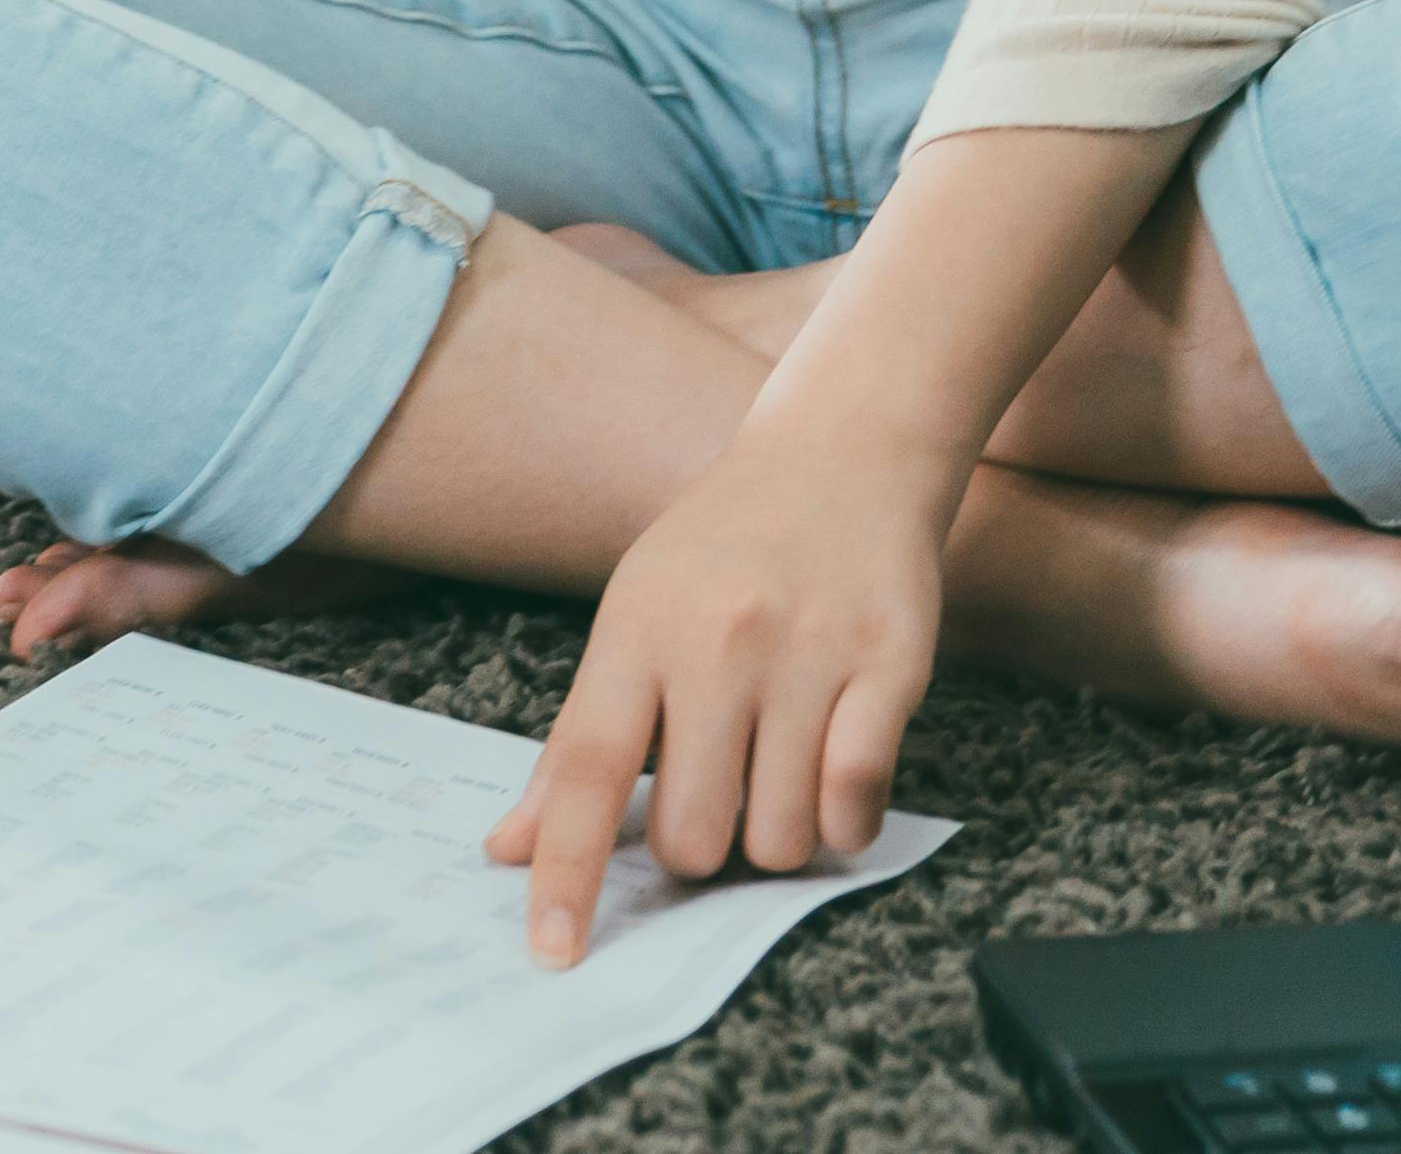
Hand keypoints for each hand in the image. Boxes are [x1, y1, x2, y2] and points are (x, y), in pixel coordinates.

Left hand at [485, 420, 945, 966]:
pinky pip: (859, 801)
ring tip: (778, 770)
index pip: (584, 771)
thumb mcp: (632, 616)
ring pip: (779, 837)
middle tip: (716, 792)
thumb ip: (576, 740)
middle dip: (699, 848)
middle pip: (692, 833)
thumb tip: (510, 848)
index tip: (551, 950)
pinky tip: (836, 775)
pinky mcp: (891, 664)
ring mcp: (809, 653)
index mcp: (639, 631)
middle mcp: (719, 642)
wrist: (842, 451)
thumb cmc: (722, 549)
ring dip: (776, 836)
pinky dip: (844, 820)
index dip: (564, 871)